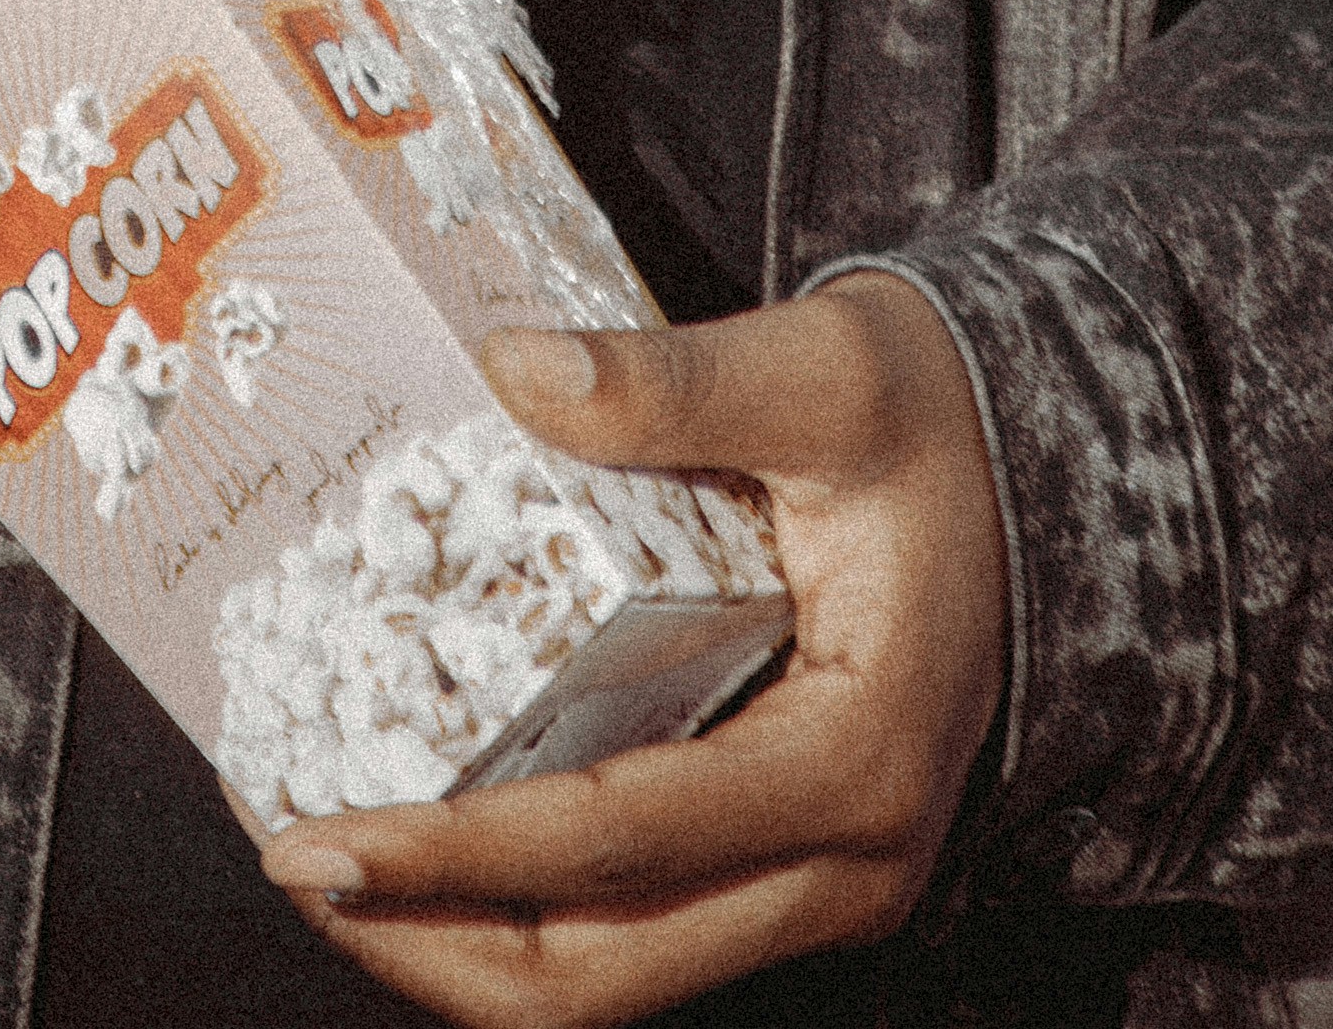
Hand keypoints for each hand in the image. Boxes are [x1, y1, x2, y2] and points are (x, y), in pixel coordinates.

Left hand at [257, 270, 1009, 1022]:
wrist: (1042, 466)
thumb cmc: (932, 418)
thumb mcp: (823, 369)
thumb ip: (671, 378)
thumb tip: (511, 364)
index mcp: (858, 759)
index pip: (624, 841)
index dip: (460, 851)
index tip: (319, 834)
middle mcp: (848, 861)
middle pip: (602, 970)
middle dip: (428, 937)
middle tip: (290, 852)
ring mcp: (819, 882)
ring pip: (611, 978)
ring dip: (458, 943)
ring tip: (325, 856)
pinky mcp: (783, 867)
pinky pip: (632, 930)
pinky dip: (517, 907)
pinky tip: (421, 836)